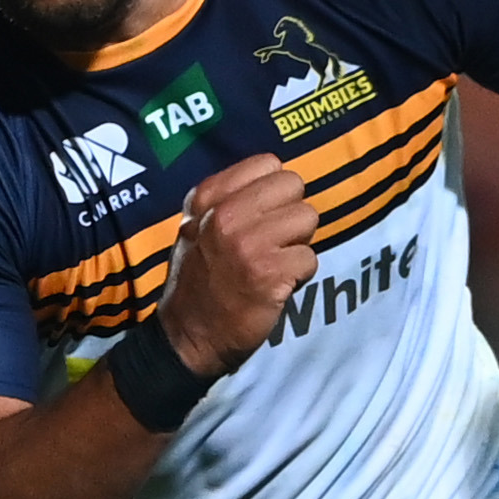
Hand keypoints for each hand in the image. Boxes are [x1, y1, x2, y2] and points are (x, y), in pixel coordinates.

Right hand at [152, 155, 319, 377]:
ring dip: (298, 244)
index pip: (268, 163)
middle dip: (291, 213)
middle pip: (294, 185)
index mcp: (207, 197)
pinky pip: (310, 258)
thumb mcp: (196, 227)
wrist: (189, 336)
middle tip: (274, 240)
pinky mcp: (269, 272)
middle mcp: (226, 214)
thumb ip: (229, 198)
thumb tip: (278, 177)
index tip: (263, 214)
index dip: (275, 190)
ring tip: (275, 263)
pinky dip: (300, 275)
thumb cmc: (199, 280)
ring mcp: (248, 243)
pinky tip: (276, 285)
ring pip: (308, 218)